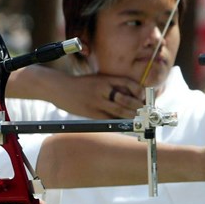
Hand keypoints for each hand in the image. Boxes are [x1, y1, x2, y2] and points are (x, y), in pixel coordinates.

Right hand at [21, 68, 145, 118]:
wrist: (59, 87)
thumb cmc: (79, 84)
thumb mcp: (96, 80)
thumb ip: (111, 86)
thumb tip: (128, 96)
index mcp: (105, 79)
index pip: (129, 84)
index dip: (140, 92)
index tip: (143, 98)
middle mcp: (103, 89)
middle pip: (127, 100)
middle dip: (138, 108)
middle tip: (146, 112)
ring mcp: (96, 102)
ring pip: (119, 111)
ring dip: (131, 116)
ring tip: (138, 120)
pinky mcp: (90, 113)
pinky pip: (108, 119)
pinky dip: (118, 121)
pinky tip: (123, 123)